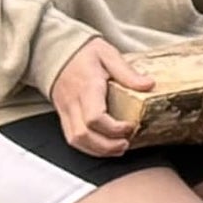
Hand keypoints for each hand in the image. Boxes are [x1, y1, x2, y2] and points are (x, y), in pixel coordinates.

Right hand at [49, 43, 151, 157]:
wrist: (55, 51)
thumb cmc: (82, 53)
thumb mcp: (108, 54)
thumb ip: (127, 71)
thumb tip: (148, 84)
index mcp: (86, 88)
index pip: (94, 117)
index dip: (113, 128)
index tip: (130, 126)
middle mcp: (73, 102)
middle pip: (83, 135)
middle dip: (107, 146)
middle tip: (126, 143)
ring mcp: (66, 111)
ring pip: (75, 140)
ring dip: (98, 150)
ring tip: (119, 148)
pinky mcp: (64, 115)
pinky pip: (72, 138)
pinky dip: (88, 147)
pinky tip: (104, 147)